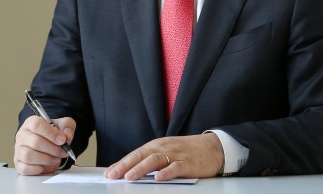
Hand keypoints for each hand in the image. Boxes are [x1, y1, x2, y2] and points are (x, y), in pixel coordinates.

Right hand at [14, 115, 75, 175]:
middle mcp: (22, 135)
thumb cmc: (52, 133)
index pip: (37, 125)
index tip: (62, 140)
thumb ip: (67, 126)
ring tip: (56, 159)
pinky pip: (25, 169)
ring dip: (46, 159)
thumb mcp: (63, 125)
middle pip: (35, 142)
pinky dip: (38, 169)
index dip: (51, 133)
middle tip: (63, 152)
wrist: (47, 144)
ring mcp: (18, 150)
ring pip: (29, 156)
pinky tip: (46, 165)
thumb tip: (67, 136)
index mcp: (31, 122)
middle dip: (52, 149)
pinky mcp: (18, 164)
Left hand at [104, 133, 223, 180]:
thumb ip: (151, 159)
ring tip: (130, 177)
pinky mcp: (188, 163)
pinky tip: (158, 178)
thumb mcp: (167, 151)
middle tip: (114, 175)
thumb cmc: (187, 151)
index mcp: (158, 145)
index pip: (136, 154)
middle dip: (126, 165)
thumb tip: (130, 171)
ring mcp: (176, 154)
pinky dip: (166, 172)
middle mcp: (165, 147)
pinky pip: (176, 167)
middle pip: (142, 155)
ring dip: (141, 168)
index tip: (109, 173)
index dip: (122, 163)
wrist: (213, 147)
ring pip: (155, 160)